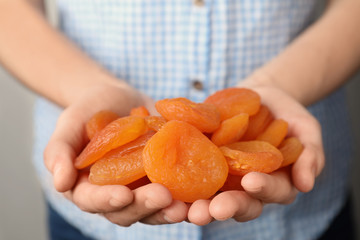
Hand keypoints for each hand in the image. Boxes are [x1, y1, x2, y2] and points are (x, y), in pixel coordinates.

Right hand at [43, 82, 187, 225]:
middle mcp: (118, 194)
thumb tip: (59, 183)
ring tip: (188, 206)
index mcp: (89, 188)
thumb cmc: (88, 110)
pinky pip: (178, 188)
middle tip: (162, 196)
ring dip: (171, 209)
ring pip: (156, 207)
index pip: (94, 201)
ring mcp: (143, 187)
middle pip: (129, 210)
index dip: (107, 201)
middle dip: (146, 206)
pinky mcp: (165, 176)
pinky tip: (205, 190)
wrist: (118, 99)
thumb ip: (59, 151)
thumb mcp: (70, 124)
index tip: (122, 194)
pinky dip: (191, 193)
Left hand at [187, 78, 324, 224]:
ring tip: (188, 208)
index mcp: (272, 183)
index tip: (251, 181)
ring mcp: (222, 177)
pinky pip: (190, 173)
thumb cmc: (287, 115)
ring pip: (211, 197)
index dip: (262, 190)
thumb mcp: (306, 130)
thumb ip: (310, 155)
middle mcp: (245, 187)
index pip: (270, 193)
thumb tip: (306, 184)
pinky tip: (167, 179)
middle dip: (226, 207)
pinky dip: (180, 180)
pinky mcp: (203, 163)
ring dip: (200, 205)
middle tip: (212, 209)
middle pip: (238, 204)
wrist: (259, 97)